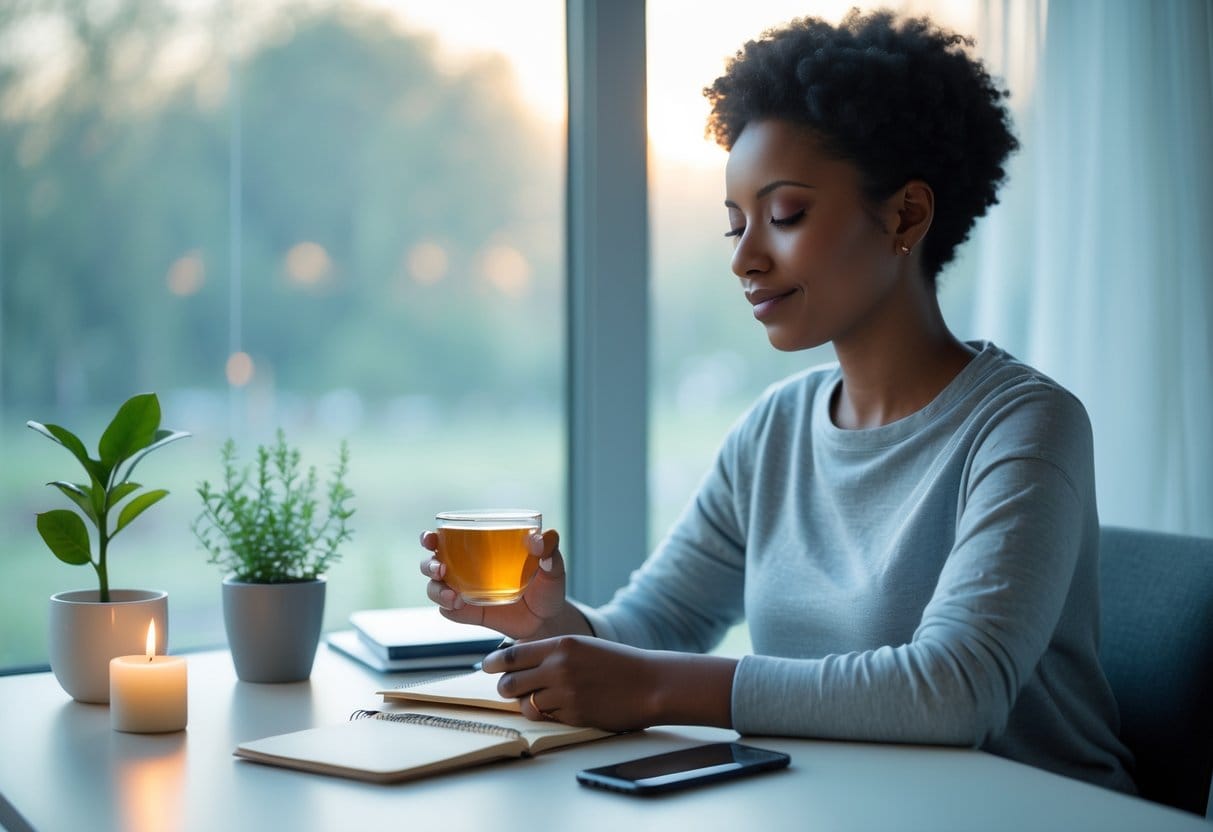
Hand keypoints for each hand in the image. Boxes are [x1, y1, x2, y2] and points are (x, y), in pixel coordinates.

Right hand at [418, 528, 571, 640]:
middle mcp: (465, 569)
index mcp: (479, 550)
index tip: (430, 538)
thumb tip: (539, 540)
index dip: (430, 537)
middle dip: (428, 564)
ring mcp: (465, 592)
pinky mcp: (469, 614)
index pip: (446, 538)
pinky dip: (449, 608)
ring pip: (434, 588)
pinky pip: (449, 611)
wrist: (547, 619)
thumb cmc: (546, 586)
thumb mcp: (553, 566)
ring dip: (437, 590)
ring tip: (453, 596)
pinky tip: (460, 606)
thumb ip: (550, 550)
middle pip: (431, 562)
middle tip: (440, 568)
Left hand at [482, 636, 665, 731]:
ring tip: (535, 701)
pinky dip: (547, 715)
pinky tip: (560, 708)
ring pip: (526, 704)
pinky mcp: (574, 714)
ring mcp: (566, 693)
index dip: (495, 662)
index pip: (513, 654)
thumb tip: (521, 663)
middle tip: (506, 689)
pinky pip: (547, 718)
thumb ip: (552, 653)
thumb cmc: (617, 664)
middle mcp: (559, 667)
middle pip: (511, 683)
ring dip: (526, 704)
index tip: (487, 666)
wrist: (650, 683)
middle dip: (505, 688)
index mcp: (561, 644)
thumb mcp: (582, 647)